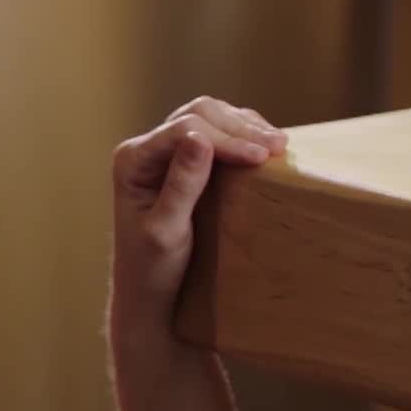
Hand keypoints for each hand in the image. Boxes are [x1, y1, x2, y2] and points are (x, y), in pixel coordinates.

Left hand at [108, 96, 287, 342]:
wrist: (150, 295)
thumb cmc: (152, 270)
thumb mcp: (167, 232)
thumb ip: (182, 185)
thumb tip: (201, 138)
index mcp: (132, 161)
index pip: (183, 130)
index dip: (225, 139)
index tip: (261, 157)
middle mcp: (145, 150)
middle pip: (198, 114)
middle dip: (239, 127)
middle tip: (277, 149)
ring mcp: (165, 154)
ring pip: (209, 118)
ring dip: (245, 127)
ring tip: (278, 146)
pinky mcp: (186, 164)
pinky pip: (217, 134)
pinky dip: (243, 136)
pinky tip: (265, 148)